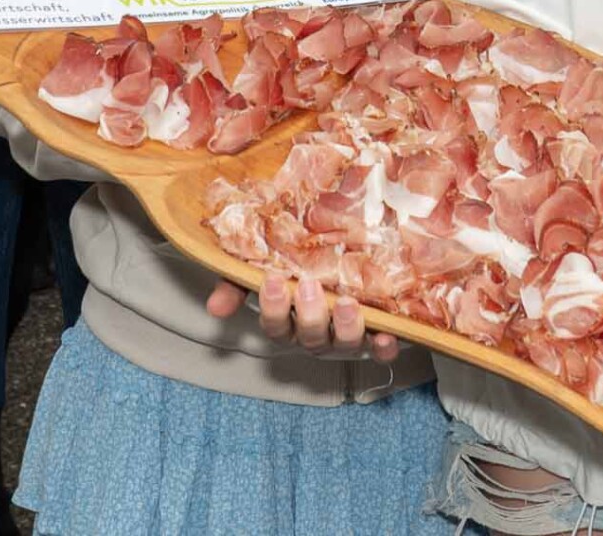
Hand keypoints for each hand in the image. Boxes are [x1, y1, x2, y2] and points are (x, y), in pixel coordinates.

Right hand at [206, 272, 401, 361]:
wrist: (343, 253)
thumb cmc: (296, 263)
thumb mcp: (263, 266)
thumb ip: (239, 282)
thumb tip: (214, 307)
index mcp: (288, 321)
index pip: (275, 325)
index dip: (273, 308)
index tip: (273, 278)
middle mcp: (315, 335)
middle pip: (309, 339)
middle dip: (309, 316)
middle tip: (309, 286)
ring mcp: (345, 337)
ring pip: (344, 346)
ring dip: (345, 329)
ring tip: (346, 304)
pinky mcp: (375, 334)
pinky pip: (380, 349)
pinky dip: (384, 346)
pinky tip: (388, 334)